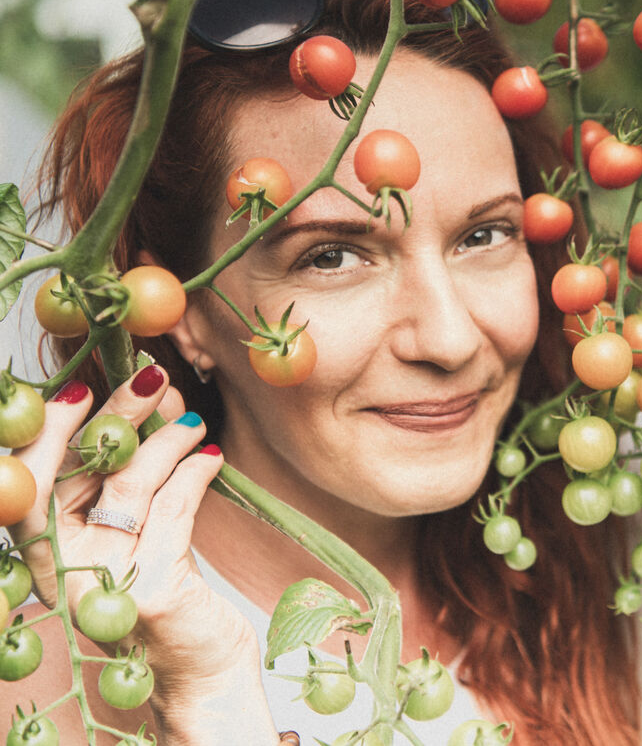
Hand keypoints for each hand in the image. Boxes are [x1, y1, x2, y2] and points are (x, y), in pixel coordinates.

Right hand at [8, 364, 279, 743]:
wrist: (198, 667)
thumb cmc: (160, 588)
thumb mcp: (129, 532)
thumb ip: (122, 476)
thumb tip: (147, 395)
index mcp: (47, 550)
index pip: (28, 481)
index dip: (48, 431)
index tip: (78, 386)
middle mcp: (64, 567)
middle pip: (77, 472)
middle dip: (116, 416)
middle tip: (151, 376)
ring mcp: (105, 581)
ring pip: (131, 484)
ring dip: (167, 440)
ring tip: (193, 421)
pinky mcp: (153, 588)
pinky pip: (174, 508)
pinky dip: (195, 473)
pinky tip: (211, 456)